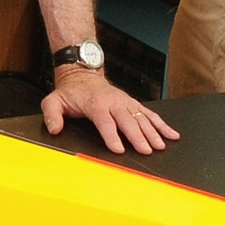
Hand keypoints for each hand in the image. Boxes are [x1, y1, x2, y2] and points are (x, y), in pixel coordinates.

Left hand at [42, 67, 177, 153]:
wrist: (82, 75)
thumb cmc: (70, 92)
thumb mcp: (53, 101)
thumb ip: (52, 114)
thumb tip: (54, 129)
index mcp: (95, 104)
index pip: (105, 122)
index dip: (112, 136)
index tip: (119, 149)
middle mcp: (114, 102)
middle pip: (128, 121)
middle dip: (138, 137)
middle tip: (146, 151)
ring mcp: (125, 102)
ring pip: (142, 118)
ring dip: (153, 132)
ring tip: (161, 145)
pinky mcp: (133, 104)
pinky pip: (150, 114)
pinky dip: (162, 124)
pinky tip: (172, 134)